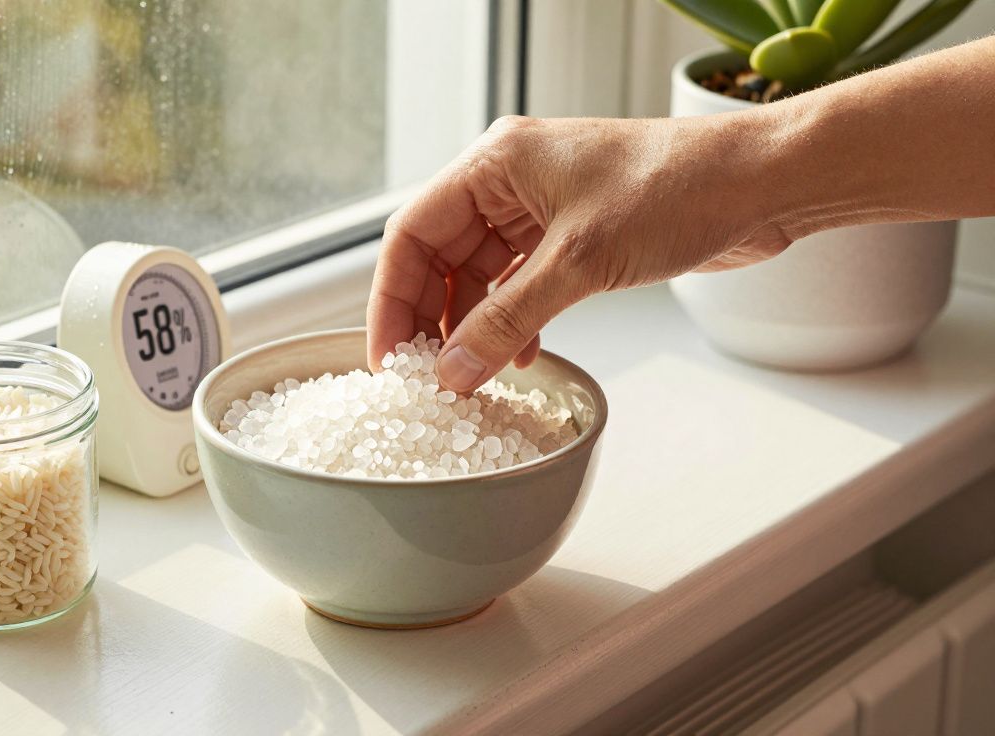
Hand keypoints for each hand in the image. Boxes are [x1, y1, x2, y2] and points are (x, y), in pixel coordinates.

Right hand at [367, 114, 794, 391]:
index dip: (392, 298)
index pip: (413, 233)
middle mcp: (510, 182)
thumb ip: (507, 319)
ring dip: (473, 326)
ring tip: (471, 375)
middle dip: (431, 319)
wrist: (762, 185)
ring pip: (479, 276)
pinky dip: (513, 321)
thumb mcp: (579, 262)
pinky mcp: (574, 237)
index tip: (388, 355)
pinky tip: (520, 355)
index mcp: (496, 162)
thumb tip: (453, 370)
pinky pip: (520, 285)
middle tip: (425, 376)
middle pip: (440, 257)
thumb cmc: (678, 189)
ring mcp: (542, 209)